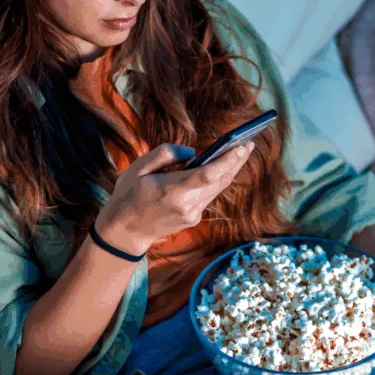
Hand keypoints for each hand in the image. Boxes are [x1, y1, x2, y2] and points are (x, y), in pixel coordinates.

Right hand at [95, 142, 254, 254]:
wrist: (124, 232)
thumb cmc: (128, 195)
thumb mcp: (138, 168)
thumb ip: (165, 154)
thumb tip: (192, 153)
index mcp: (172, 191)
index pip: (208, 175)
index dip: (228, 160)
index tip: (241, 146)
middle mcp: (187, 205)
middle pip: (219, 181)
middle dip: (236, 161)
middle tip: (249, 143)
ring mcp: (192, 215)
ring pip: (217, 189)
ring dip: (230, 170)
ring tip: (241, 151)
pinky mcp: (194, 219)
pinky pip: (209, 195)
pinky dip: (216, 180)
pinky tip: (222, 167)